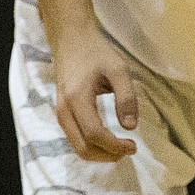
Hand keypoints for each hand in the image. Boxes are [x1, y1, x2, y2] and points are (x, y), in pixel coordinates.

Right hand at [52, 27, 138, 161]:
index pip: (94, 134)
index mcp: (77, 98)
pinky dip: (92, 146)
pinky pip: (75, 139)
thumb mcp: (118, 69)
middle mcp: (64, 110)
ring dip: (100, 153)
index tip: (133, 145)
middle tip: (129, 149)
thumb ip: (126, 97)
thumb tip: (130, 127)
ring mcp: (60, 113)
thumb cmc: (95, 52)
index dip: (114, 146)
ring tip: (121, 147)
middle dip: (107, 155)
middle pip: (83, 148)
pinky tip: (108, 140)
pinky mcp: (63, 113)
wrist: (71, 40)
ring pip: (77, 147)